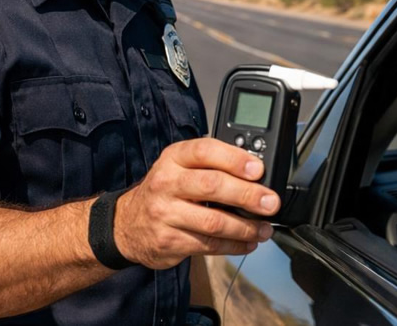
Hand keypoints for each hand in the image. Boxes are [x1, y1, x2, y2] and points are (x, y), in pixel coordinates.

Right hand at [111, 138, 281, 268]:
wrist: (126, 224)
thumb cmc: (165, 191)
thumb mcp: (179, 167)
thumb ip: (211, 165)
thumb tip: (256, 173)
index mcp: (173, 158)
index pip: (205, 151)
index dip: (234, 159)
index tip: (258, 169)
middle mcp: (166, 183)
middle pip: (212, 186)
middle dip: (247, 195)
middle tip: (270, 202)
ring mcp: (165, 214)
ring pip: (213, 221)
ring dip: (245, 227)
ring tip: (264, 228)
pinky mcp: (169, 241)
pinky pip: (208, 245)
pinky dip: (233, 246)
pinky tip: (248, 243)